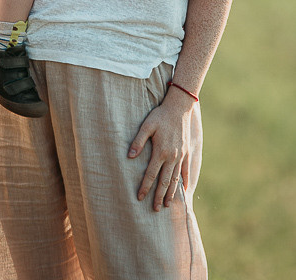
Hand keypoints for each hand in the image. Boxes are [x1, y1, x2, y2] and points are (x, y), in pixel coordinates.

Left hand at [128, 89, 193, 210]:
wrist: (179, 108)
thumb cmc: (160, 116)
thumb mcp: (146, 125)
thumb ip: (138, 141)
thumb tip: (130, 157)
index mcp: (160, 151)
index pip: (151, 174)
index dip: (145, 186)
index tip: (140, 198)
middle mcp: (172, 157)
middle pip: (165, 182)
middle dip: (159, 196)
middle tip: (155, 209)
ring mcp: (181, 156)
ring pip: (175, 179)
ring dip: (171, 193)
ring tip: (167, 205)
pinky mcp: (186, 153)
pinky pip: (186, 171)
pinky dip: (185, 181)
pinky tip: (185, 190)